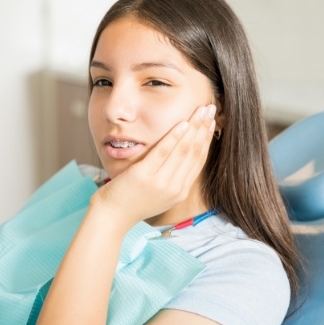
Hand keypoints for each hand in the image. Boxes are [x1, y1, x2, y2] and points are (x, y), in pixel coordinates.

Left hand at [90, 104, 216, 225]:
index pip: (198, 160)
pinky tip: (183, 123)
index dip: (206, 139)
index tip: (211, 123)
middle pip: (195, 152)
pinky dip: (175, 136)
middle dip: (204, 128)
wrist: (112, 216)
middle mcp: (175, 188)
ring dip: (195, 127)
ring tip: (202, 110)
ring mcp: (161, 182)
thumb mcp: (159, 194)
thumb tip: (180, 156)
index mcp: (180, 192)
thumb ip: (171, 178)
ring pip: (184, 150)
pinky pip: (163, 152)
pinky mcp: (145, 175)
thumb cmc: (132, 202)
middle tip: (211, 108)